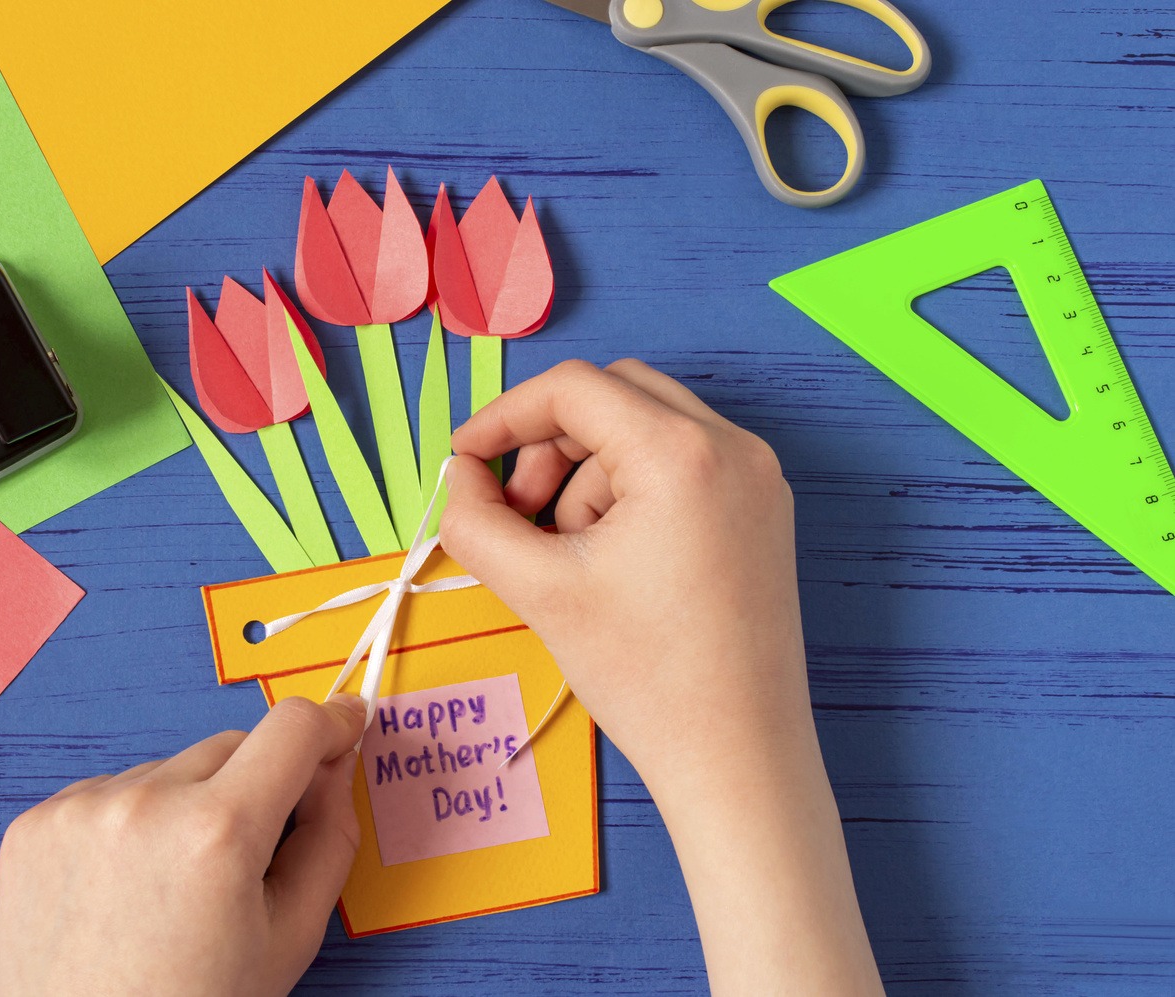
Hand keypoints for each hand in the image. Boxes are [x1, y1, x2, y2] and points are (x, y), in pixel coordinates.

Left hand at [0, 695, 366, 996]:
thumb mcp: (290, 938)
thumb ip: (329, 838)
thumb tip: (334, 767)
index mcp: (217, 834)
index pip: (293, 728)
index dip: (330, 724)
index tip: (344, 726)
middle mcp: (143, 806)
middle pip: (233, 745)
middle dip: (256, 785)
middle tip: (248, 862)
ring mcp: (79, 811)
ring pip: (170, 769)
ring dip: (188, 806)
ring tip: (172, 890)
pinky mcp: (33, 824)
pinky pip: (111, 793)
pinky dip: (131, 824)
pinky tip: (126, 889)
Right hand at [441, 358, 805, 777]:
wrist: (737, 758)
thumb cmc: (646, 678)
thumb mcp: (538, 590)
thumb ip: (474, 519)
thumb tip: (460, 475)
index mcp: (682, 453)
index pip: (573, 389)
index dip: (503, 417)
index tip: (464, 461)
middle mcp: (733, 448)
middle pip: (613, 396)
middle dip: (550, 444)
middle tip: (521, 514)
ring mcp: (758, 479)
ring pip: (644, 430)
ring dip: (589, 475)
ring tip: (572, 557)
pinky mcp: (762, 513)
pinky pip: (680, 466)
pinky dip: (630, 492)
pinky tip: (610, 560)